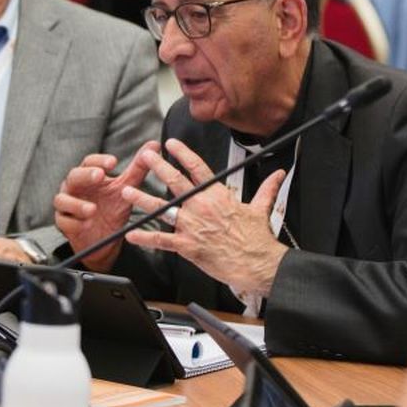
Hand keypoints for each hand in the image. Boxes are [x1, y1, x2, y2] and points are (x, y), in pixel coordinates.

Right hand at [53, 142, 159, 270]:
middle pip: (74, 176)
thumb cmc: (112, 209)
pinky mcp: (64, 223)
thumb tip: (154, 145)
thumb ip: (138, 168)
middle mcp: (74, 187)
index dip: (100, 161)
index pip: (89, 162)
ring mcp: (66, 205)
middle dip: (86, 175)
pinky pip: (64, 221)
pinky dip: (75, 222)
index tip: (114, 162)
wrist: (106, 239)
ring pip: (63, 200)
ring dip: (77, 204)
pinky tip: (85, 224)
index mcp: (88, 176)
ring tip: (93, 209)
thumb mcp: (126, 189)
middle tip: (100, 176)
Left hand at [122, 139, 289, 295]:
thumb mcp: (261, 208)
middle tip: (145, 156)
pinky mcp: (188, 245)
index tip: (171, 144)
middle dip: (158, 167)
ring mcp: (193, 225)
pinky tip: (133, 234)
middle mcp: (202, 206)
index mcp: (218, 195)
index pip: (198, 168)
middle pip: (176, 181)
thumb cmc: (257, 238)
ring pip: (163, 208)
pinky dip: (146, 238)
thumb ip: (267, 189)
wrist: (256, 262)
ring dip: (143, 199)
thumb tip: (279, 174)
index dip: (183, 153)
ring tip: (127, 191)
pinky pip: (162, 240)